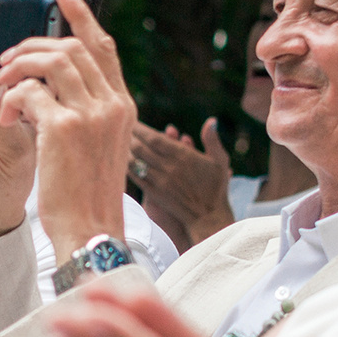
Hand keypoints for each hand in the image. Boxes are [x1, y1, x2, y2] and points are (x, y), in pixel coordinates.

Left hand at [0, 0, 133, 260]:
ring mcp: (91, 114)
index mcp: (122, 105)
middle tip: (6, 57)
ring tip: (0, 82)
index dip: (81, 15)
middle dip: (32, 43)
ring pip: (51, 60)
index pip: (104, 46)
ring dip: (18, 65)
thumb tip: (61, 85)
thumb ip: (87, 112)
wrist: (90, 231)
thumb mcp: (99, 147)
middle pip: (73, 47)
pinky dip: (9, 98)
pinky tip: (1, 116)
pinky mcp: (64, 128)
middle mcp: (112, 104)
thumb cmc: (87, 195)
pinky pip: (29, 92)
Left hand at [130, 118, 236, 246]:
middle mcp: (169, 168)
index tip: (133, 120)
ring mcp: (160, 181)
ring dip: (124, 150)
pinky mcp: (155, 194)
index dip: (141, 129)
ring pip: (136, 162)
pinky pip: (136, 177)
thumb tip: (212, 120)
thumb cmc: (217, 188)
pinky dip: (127, 167)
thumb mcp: (220, 161)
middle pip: (141, 148)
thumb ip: (212, 140)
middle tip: (120, 128)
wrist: (209, 217)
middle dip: (129, 136)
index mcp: (184, 156)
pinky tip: (119, 159)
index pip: (155, 139)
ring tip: (117, 140)